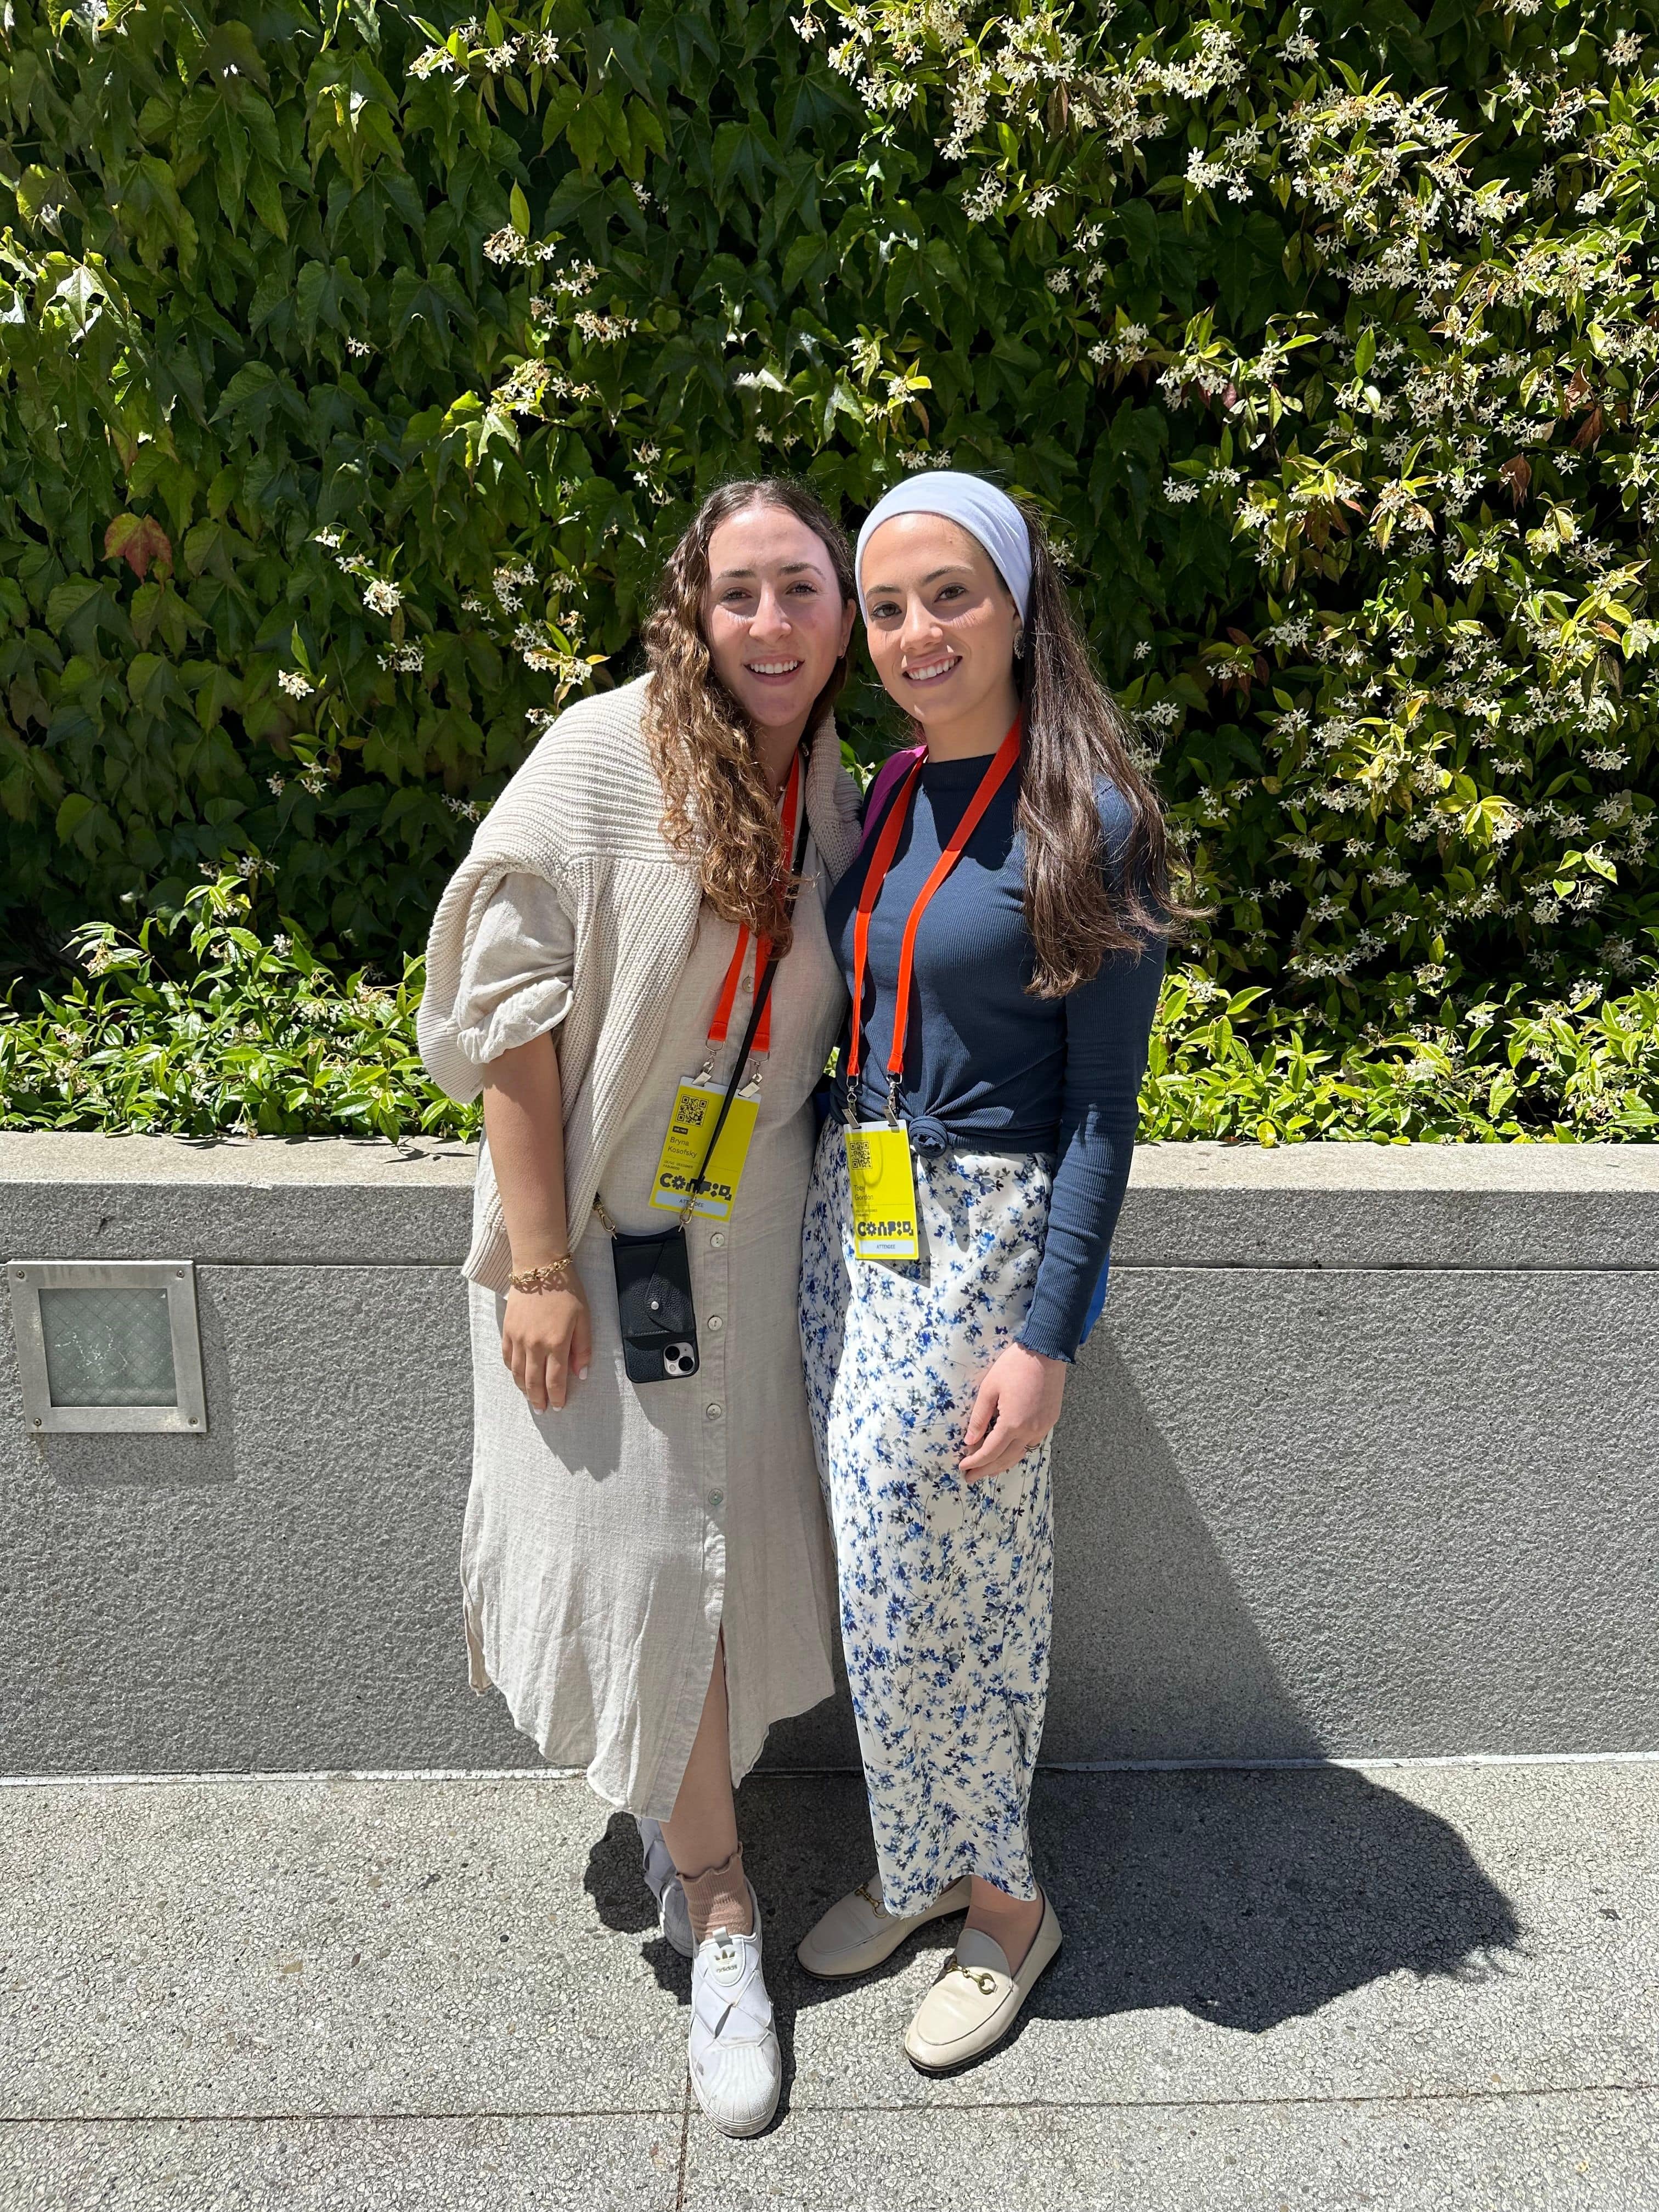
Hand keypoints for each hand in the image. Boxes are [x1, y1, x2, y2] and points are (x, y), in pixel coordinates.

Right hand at [501, 1275, 591, 1412]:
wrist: (539, 1267)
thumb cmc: (566, 1291)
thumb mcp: (584, 1318)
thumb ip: (583, 1349)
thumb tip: (581, 1374)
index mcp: (556, 1343)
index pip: (555, 1381)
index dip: (557, 1397)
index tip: (560, 1406)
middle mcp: (534, 1345)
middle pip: (533, 1382)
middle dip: (538, 1400)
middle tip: (543, 1410)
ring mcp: (518, 1338)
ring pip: (517, 1373)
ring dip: (524, 1388)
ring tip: (531, 1397)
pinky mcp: (507, 1330)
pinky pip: (506, 1358)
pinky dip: (512, 1370)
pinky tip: (518, 1375)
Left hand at [959, 1342, 1066, 1480]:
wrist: (1046, 1351)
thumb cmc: (1014, 1366)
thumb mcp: (989, 1389)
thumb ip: (979, 1417)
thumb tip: (969, 1440)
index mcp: (1012, 1423)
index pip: (990, 1452)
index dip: (975, 1462)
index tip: (962, 1467)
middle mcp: (1030, 1430)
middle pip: (1005, 1459)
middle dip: (986, 1470)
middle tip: (970, 1477)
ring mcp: (1043, 1427)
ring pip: (1020, 1454)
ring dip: (1002, 1464)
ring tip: (987, 1470)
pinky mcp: (1050, 1421)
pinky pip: (1031, 1443)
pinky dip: (1016, 1452)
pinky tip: (1007, 1452)